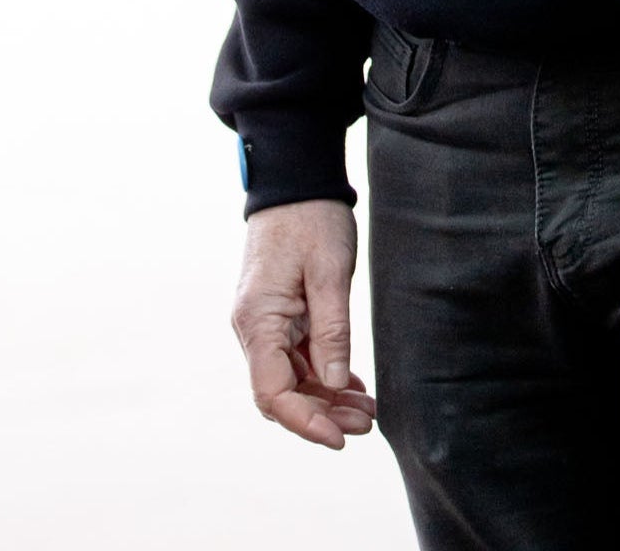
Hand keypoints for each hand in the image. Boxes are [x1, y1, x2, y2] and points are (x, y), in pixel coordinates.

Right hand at [231, 198, 374, 450]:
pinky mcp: (277, 315)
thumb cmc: (312, 219)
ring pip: (291, 378)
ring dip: (325, 398)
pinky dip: (322, 374)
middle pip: (281, 392)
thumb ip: (331, 331)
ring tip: (366, 411)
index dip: (305, 422)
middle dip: (322, 415)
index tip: (340, 438)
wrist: (295, 181)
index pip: (273, 393)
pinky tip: (352, 385)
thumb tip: (333, 384)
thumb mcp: (329, 272)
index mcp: (257, 320)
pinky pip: (295, 357)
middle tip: (366, 424)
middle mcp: (252, 328)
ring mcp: (263, 323)